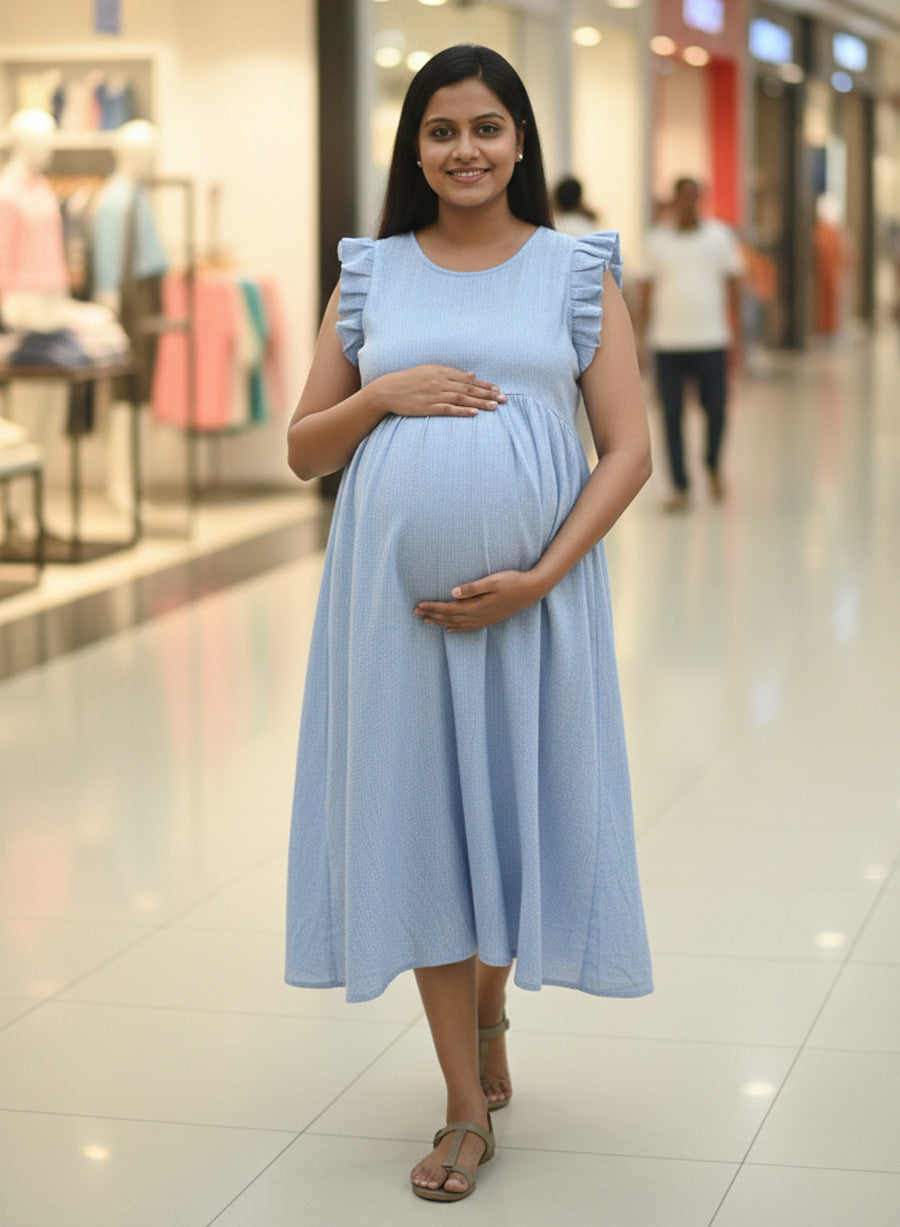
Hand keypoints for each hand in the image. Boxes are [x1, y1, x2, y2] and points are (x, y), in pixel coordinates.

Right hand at [372, 365, 504, 417]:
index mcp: (441, 372)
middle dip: (488, 394)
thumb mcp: (430, 371)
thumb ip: (450, 373)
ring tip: (495, 406)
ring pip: (462, 398)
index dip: (485, 385)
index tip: (498, 389)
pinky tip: (474, 413)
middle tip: (504, 398)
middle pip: (469, 388)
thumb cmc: (409, 381)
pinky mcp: (429, 407)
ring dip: (480, 402)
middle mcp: (440, 382)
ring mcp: (435, 394)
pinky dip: (462, 411)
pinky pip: (448, 409)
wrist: (387, 390)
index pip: (468, 379)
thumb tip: (471, 375)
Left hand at [414, 570, 542, 632]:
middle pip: (449, 618)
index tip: (418, 605)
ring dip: (440, 622)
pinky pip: (468, 628)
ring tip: (426, 620)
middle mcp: (478, 616)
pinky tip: (450, 629)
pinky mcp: (489, 620)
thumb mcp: (492, 581)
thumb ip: (472, 587)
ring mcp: (484, 620)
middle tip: (415, 613)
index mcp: (476, 606)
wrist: (532, 591)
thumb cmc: (512, 581)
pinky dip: (456, 629)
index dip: (432, 607)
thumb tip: (452, 592)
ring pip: (456, 624)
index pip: (448, 609)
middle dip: (432, 615)